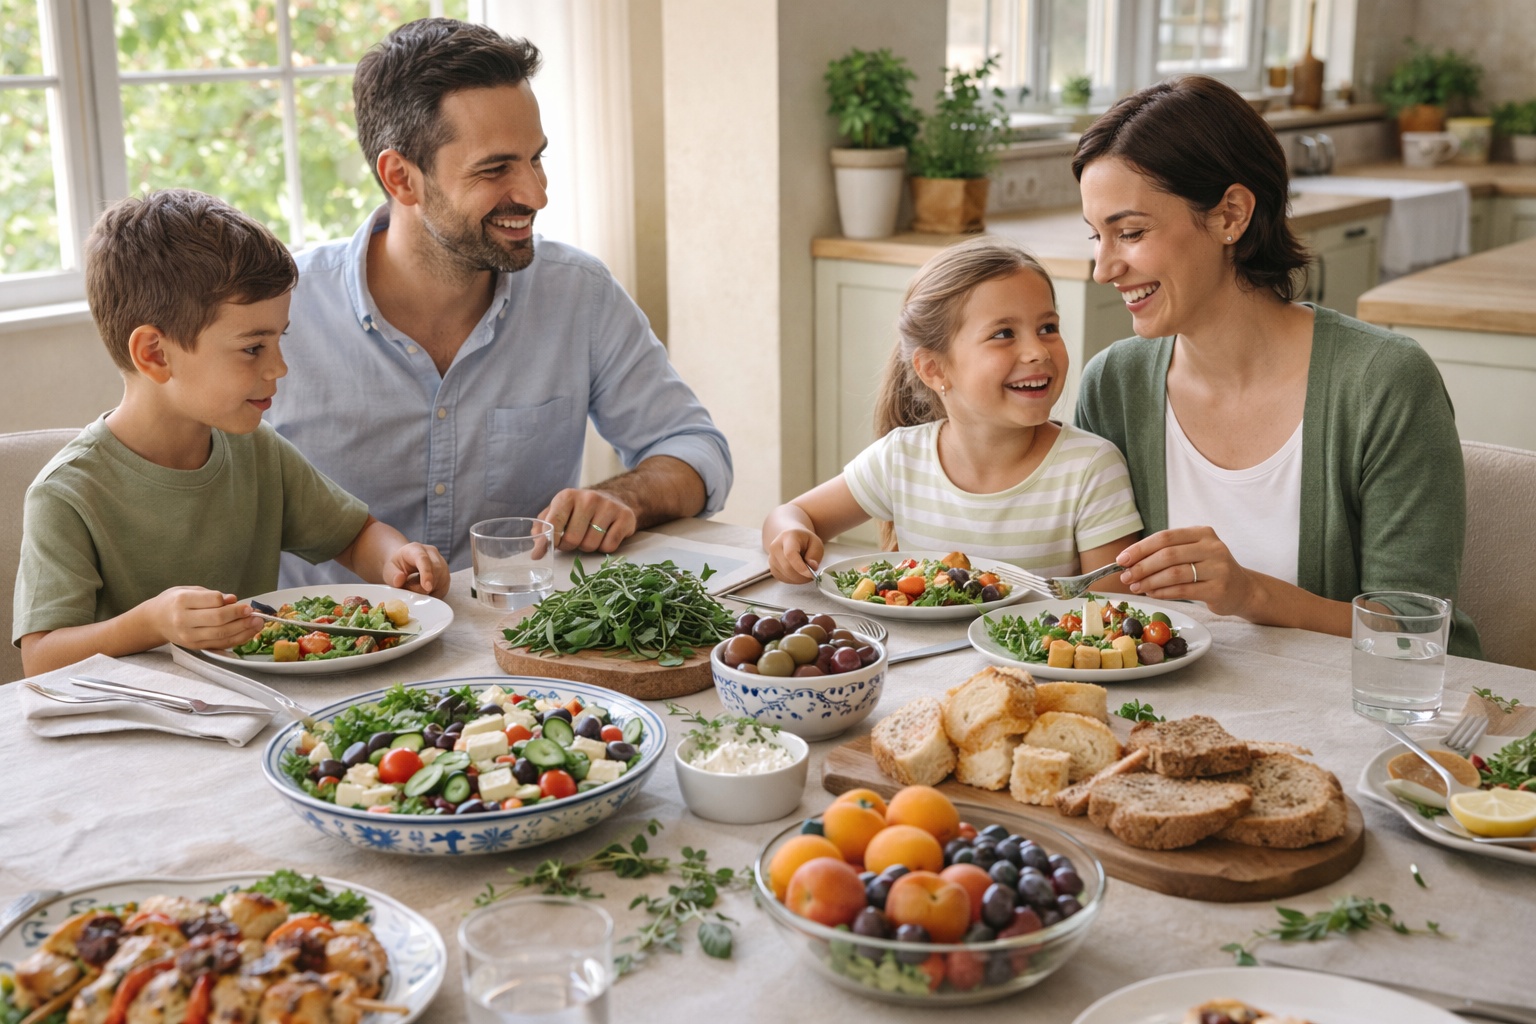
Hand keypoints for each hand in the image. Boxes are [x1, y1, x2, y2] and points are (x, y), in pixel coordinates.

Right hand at [148, 587, 263, 649]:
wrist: (155, 621)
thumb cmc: (174, 602)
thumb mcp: (189, 590)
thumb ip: (211, 595)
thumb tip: (233, 599)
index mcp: (182, 601)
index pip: (212, 601)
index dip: (231, 604)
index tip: (245, 604)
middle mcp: (184, 620)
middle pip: (218, 620)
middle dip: (240, 617)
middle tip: (256, 614)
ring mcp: (189, 636)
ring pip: (221, 634)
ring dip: (243, 630)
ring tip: (257, 624)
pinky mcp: (195, 646)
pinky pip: (220, 644)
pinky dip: (237, 639)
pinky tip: (248, 633)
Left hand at [386, 543, 449, 596]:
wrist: (406, 563)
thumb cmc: (398, 567)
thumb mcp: (389, 570)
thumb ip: (392, 575)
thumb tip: (400, 580)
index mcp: (415, 549)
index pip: (423, 559)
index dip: (426, 573)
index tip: (427, 587)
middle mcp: (432, 553)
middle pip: (436, 570)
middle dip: (425, 587)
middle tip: (412, 594)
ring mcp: (442, 563)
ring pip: (442, 580)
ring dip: (429, 591)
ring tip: (416, 591)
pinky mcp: (446, 574)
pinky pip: (444, 588)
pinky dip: (434, 594)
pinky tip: (424, 593)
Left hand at [538, 488, 638, 553]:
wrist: (613, 499)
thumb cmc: (579, 510)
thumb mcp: (559, 512)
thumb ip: (543, 530)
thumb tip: (536, 553)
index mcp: (567, 496)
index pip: (553, 524)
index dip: (550, 541)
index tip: (552, 547)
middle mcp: (588, 498)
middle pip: (572, 539)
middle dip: (570, 546)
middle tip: (574, 540)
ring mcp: (608, 506)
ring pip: (591, 545)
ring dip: (588, 547)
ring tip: (590, 536)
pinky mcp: (625, 517)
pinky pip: (609, 546)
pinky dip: (605, 548)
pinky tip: (605, 536)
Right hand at [766, 527, 823, 583]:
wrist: (791, 539)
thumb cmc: (805, 541)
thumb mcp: (816, 543)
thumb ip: (815, 554)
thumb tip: (812, 567)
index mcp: (788, 537)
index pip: (790, 554)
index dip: (800, 567)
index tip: (810, 574)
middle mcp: (775, 547)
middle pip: (787, 567)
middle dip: (802, 575)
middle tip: (812, 574)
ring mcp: (771, 558)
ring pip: (786, 575)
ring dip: (799, 578)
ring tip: (806, 571)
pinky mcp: (772, 568)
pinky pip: (783, 579)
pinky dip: (793, 580)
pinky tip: (798, 573)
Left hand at [1115, 526, 1261, 617]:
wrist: (1242, 589)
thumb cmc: (1209, 569)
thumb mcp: (1192, 552)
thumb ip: (1166, 553)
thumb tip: (1129, 562)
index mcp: (1202, 533)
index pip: (1165, 537)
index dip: (1140, 548)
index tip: (1121, 560)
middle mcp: (1212, 547)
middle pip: (1168, 555)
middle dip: (1142, 567)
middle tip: (1126, 577)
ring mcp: (1218, 568)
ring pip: (1174, 574)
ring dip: (1150, 581)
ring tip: (1136, 587)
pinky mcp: (1218, 589)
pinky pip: (1183, 591)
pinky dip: (1163, 592)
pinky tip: (1152, 593)